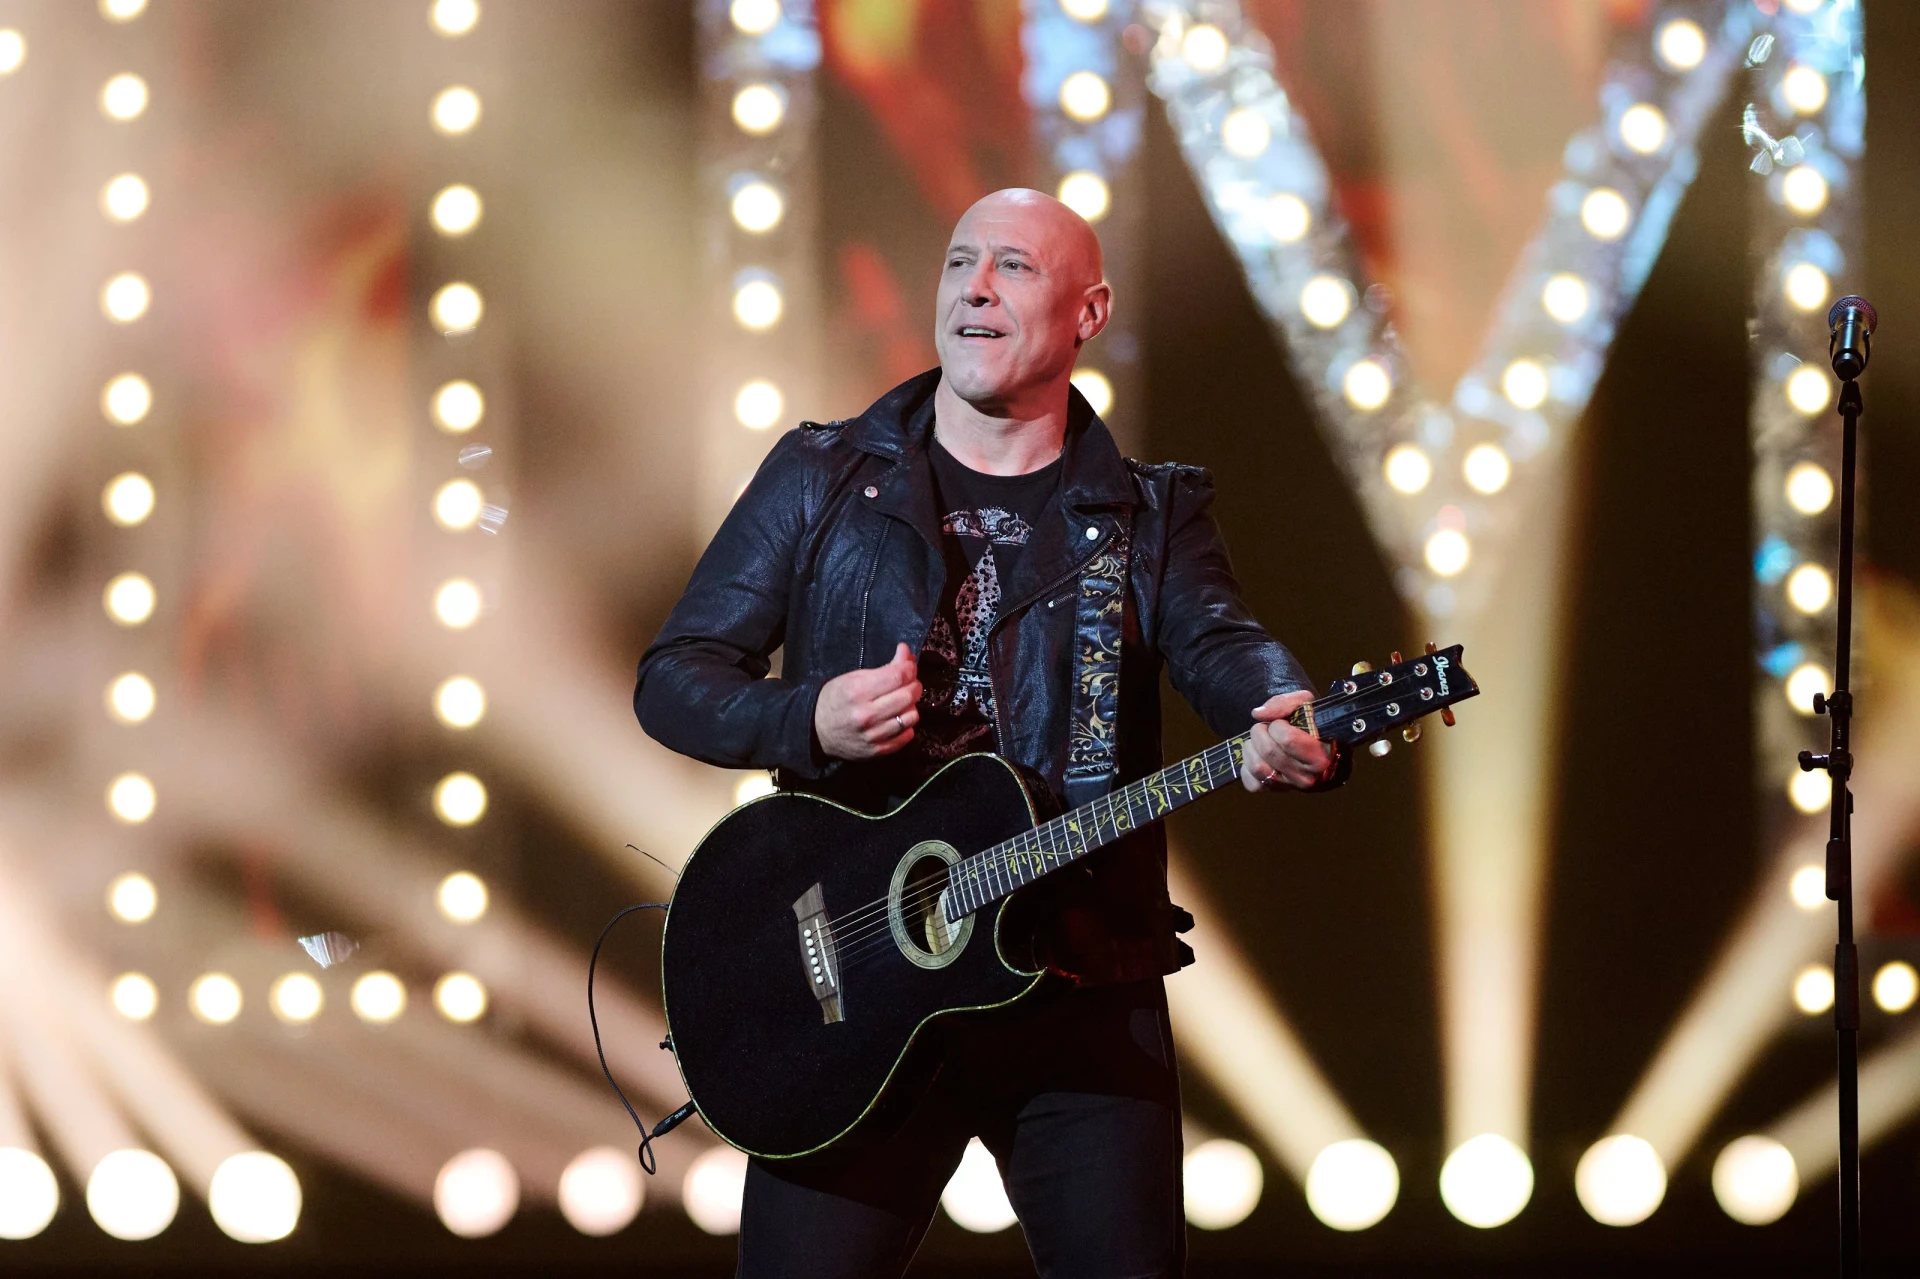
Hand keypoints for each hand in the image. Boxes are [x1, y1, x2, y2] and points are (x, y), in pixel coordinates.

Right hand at [813, 643, 922, 760]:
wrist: (817, 731)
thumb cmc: (836, 699)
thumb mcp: (854, 677)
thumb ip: (884, 667)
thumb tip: (907, 654)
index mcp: (857, 692)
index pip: (898, 676)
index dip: (909, 667)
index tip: (908, 665)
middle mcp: (866, 715)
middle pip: (908, 695)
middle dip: (914, 685)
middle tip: (908, 683)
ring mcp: (873, 735)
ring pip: (911, 716)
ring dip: (911, 706)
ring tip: (901, 702)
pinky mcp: (878, 751)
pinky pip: (907, 735)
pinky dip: (906, 725)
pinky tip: (896, 719)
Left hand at [1239, 690, 1335, 792]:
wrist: (1317, 745)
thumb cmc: (1312, 724)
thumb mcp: (1306, 704)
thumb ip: (1284, 703)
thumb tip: (1258, 714)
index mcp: (1320, 758)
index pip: (1287, 740)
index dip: (1278, 725)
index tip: (1282, 723)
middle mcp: (1306, 777)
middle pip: (1268, 751)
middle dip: (1261, 732)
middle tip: (1267, 728)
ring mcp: (1289, 787)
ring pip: (1257, 767)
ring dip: (1252, 747)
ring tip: (1260, 740)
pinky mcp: (1272, 791)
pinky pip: (1251, 783)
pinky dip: (1248, 767)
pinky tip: (1257, 756)